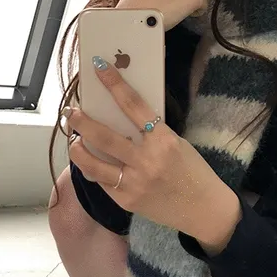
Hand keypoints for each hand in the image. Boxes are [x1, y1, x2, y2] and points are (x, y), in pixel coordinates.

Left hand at [66, 56, 240, 244]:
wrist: (205, 209)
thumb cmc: (193, 171)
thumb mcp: (176, 143)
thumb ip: (150, 133)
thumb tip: (119, 117)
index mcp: (164, 140)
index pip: (132, 105)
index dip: (113, 83)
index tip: (98, 67)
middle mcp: (147, 161)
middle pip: (104, 136)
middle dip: (82, 121)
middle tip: (71, 111)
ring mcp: (134, 183)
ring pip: (93, 164)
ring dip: (77, 149)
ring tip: (74, 140)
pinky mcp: (126, 201)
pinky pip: (101, 182)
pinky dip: (92, 169)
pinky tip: (88, 163)